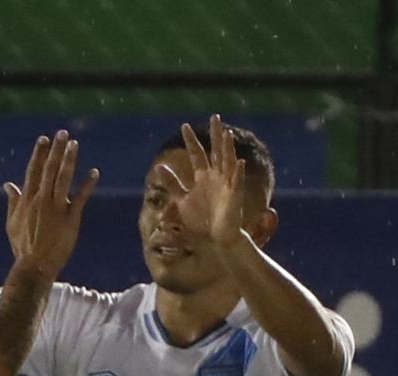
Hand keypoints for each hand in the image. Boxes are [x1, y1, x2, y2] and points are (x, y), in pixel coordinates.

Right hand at [3, 131, 98, 279]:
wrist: (35, 265)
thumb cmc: (23, 246)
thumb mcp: (12, 223)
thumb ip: (13, 201)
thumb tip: (8, 185)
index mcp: (27, 200)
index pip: (33, 171)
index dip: (39, 154)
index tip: (44, 139)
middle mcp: (41, 200)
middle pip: (49, 169)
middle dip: (56, 150)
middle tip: (62, 133)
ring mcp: (56, 208)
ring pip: (63, 178)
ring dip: (69, 160)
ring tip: (75, 144)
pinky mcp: (70, 218)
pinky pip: (80, 198)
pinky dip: (87, 184)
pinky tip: (94, 172)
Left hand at [174, 114, 246, 243]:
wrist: (216, 238)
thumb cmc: (202, 219)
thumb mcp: (182, 200)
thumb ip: (173, 184)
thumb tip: (159, 167)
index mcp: (203, 177)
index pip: (197, 154)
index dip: (191, 140)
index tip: (184, 126)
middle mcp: (215, 178)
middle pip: (215, 152)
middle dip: (215, 135)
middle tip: (214, 117)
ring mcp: (226, 185)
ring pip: (227, 163)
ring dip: (227, 149)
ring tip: (227, 133)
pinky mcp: (234, 197)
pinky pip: (237, 182)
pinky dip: (238, 172)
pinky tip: (238, 161)